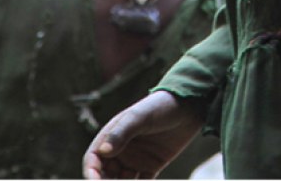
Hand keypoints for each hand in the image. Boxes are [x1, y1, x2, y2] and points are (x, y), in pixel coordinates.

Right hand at [83, 90, 203, 178]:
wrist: (189, 107)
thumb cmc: (160, 106)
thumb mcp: (139, 117)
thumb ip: (121, 133)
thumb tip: (102, 151)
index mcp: (112, 136)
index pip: (94, 158)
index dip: (91, 172)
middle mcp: (121, 150)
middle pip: (105, 174)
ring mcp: (135, 160)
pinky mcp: (151, 167)